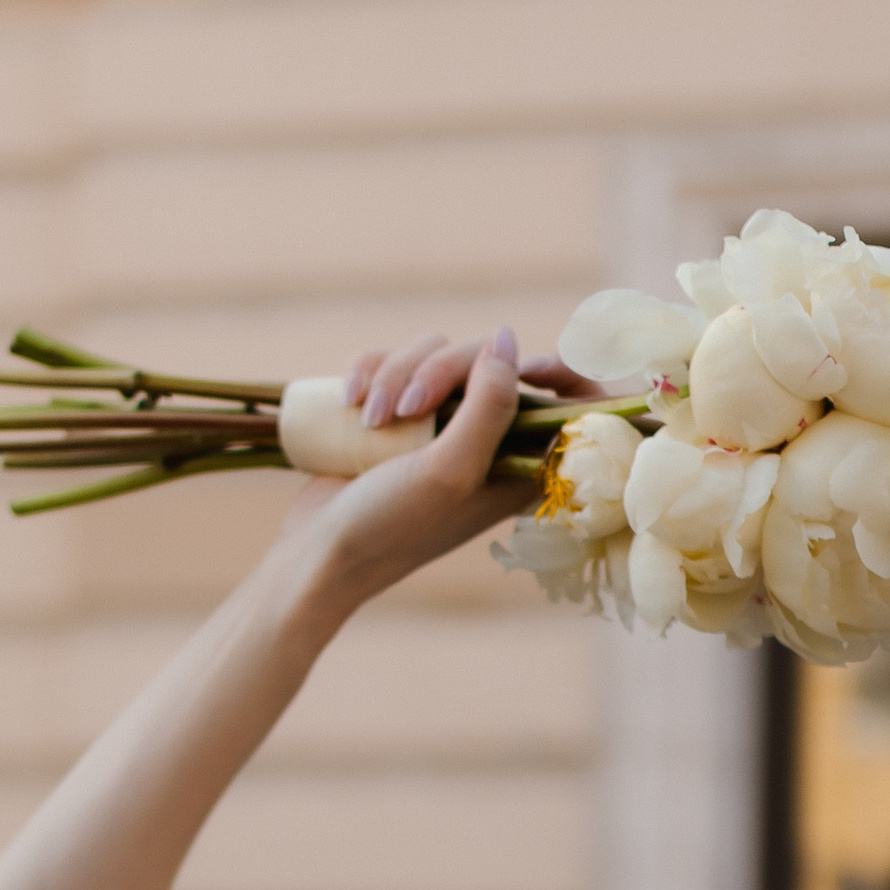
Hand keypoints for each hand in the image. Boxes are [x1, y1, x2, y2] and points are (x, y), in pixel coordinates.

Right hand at [288, 330, 535, 607]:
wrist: (317, 552)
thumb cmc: (391, 525)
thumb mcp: (451, 469)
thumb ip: (490, 404)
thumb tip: (505, 338)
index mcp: (520, 462)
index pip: (571, 402)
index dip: (559, 371)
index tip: (522, 366)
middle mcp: (484, 439)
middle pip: (488, 360)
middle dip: (442, 371)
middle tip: (408, 411)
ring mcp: (437, 424)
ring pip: (433, 353)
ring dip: (393, 375)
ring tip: (369, 418)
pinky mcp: (394, 413)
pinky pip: (392, 362)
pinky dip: (368, 372)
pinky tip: (349, 401)